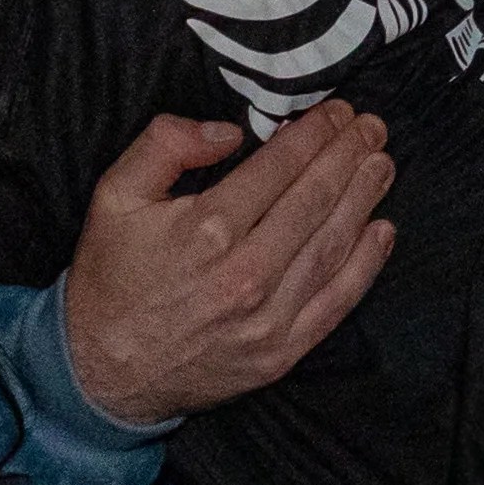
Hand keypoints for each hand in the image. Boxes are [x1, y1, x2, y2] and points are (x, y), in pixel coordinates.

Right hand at [62, 101, 396, 427]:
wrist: (102, 372)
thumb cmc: (111, 278)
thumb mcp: (115, 195)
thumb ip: (165, 145)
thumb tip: (228, 132)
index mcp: (206, 228)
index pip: (280, 166)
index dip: (315, 133)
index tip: (338, 112)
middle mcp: (244, 273)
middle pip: (314, 200)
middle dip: (348, 156)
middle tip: (372, 128)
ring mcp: (266, 318)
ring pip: (331, 246)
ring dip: (363, 200)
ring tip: (381, 165)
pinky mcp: (279, 354)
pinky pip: (335, 303)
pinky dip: (366, 267)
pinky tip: (382, 232)